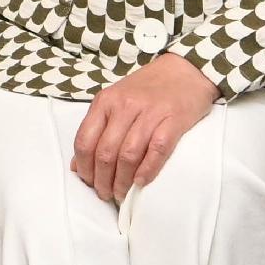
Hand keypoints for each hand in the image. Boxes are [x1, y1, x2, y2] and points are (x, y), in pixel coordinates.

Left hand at [69, 55, 221, 204]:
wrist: (186, 69)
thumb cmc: (148, 88)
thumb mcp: (116, 100)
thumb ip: (97, 127)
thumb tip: (77, 164)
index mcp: (105, 101)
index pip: (85, 140)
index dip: (84, 168)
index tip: (89, 183)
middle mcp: (124, 105)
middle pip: (105, 152)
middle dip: (102, 180)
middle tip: (106, 194)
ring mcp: (149, 112)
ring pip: (128, 155)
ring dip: (122, 181)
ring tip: (121, 194)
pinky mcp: (173, 120)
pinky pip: (156, 151)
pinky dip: (146, 171)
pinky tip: (141, 182)